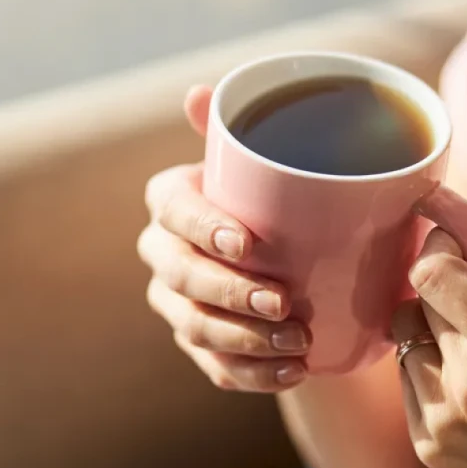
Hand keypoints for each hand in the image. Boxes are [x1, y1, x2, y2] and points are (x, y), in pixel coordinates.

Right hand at [138, 85, 310, 392]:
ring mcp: (177, 303)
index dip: (203, 228)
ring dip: (246, 340)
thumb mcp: (275, 160)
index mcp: (172, 200)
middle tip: (284, 304)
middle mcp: (164, 252)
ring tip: (298, 343)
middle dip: (229, 295)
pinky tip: (293, 370)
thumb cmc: (284, 197)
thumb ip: (245, 128)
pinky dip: (254, 374)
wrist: (303, 257)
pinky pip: (216, 366)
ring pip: (194, 328)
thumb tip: (199, 94)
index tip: (248, 243)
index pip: (173, 211)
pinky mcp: (200, 346)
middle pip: (181, 277)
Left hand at [393, 203, 466, 467]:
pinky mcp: (430, 446)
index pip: (434, 274)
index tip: (463, 243)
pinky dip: (430, 367)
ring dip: (434, 328)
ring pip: (405, 342)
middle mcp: (464, 384)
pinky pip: (407, 382)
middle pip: (416, 304)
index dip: (443, 249)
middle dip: (445, 286)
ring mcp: (442, 420)